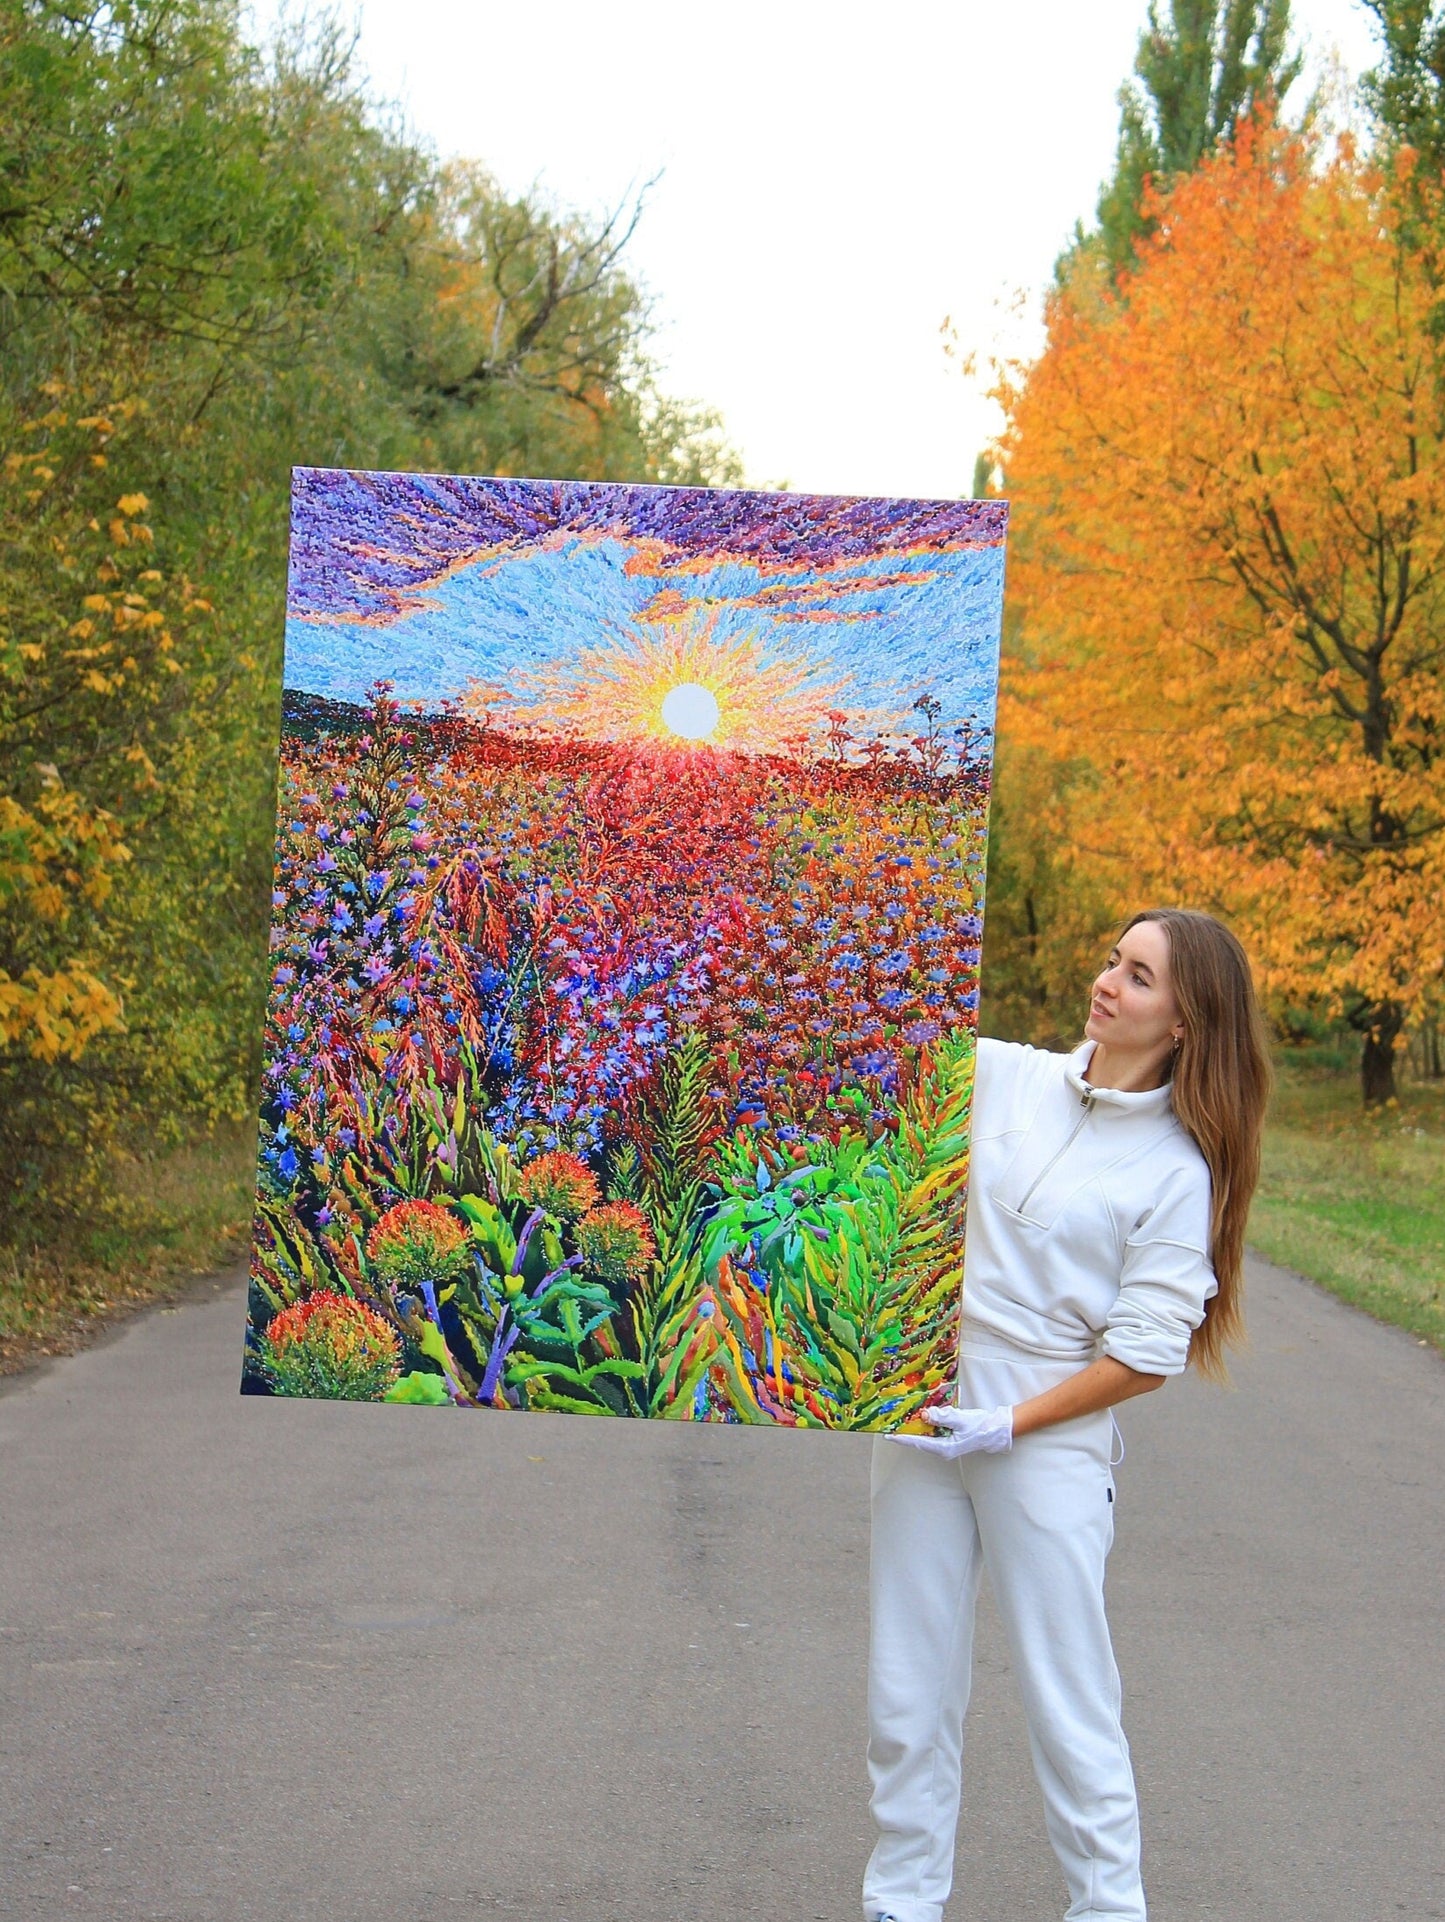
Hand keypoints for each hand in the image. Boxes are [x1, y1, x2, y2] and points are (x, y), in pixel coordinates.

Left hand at [892, 1403, 1013, 1457]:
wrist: (994, 1430)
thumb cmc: (980, 1426)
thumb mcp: (960, 1419)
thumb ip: (942, 1417)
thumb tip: (924, 1416)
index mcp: (944, 1448)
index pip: (918, 1443)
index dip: (902, 1438)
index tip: (889, 1435)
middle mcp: (942, 1449)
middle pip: (919, 1440)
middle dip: (906, 1433)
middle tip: (891, 1425)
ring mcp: (945, 1445)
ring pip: (925, 1437)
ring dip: (915, 1429)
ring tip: (901, 1420)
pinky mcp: (948, 1440)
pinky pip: (932, 1433)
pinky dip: (925, 1426)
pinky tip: (920, 1418)